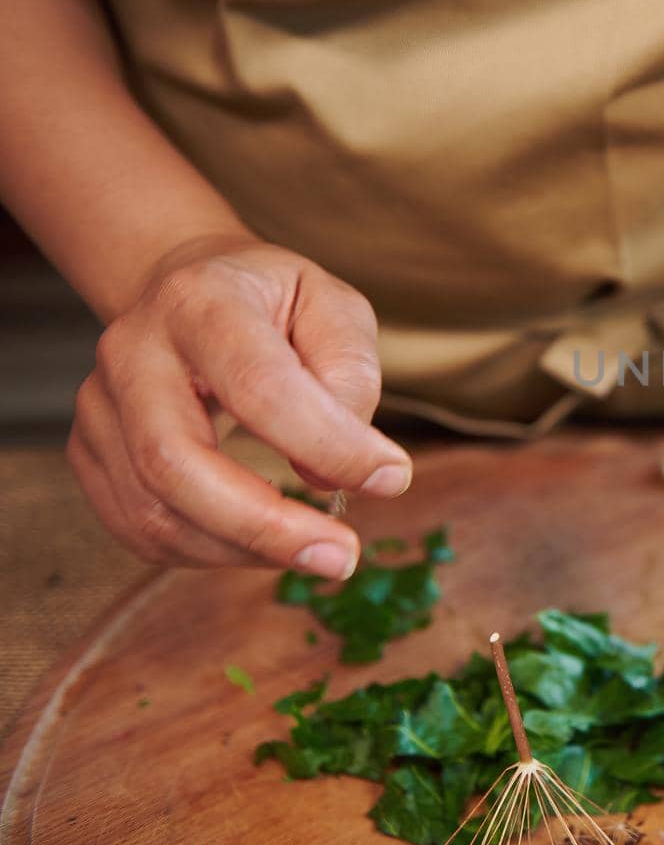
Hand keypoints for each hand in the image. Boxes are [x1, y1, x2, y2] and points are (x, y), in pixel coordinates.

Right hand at [66, 235, 410, 576]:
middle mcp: (132, 351)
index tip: (391, 478)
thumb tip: (330, 472)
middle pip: (175, 459)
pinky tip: (263, 541)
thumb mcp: (335, 307)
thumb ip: (348, 376)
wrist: (191, 288)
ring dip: (243, 549)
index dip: (326, 443)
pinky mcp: (90, 452)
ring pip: (153, 509)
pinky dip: (210, 552)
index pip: (258, 386)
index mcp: (200, 302)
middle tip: (341, 556)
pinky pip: (140, 528)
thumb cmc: (275, 303)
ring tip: (314, 549)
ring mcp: (100, 405)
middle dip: (265, 526)